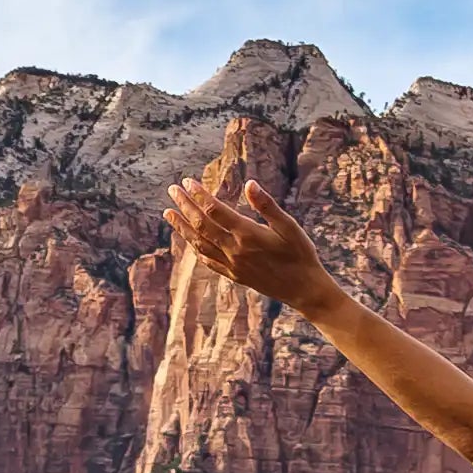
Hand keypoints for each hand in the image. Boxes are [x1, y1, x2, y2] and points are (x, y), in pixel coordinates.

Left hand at [164, 176, 342, 314]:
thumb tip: (249, 183)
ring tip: (168, 213)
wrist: (305, 290)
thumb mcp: (290, 227)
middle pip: (202, 225)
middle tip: (172, 190)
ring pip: (199, 244)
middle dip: (185, 206)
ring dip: (182, 227)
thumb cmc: (301, 255)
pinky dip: (195, 249)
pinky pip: (208, 261)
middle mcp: (235, 250)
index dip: (199, 195)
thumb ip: (268, 206)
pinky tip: (188, 241)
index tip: (188, 181)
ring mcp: (233, 265)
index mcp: (248, 235)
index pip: (215, 211)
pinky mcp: (235, 275)